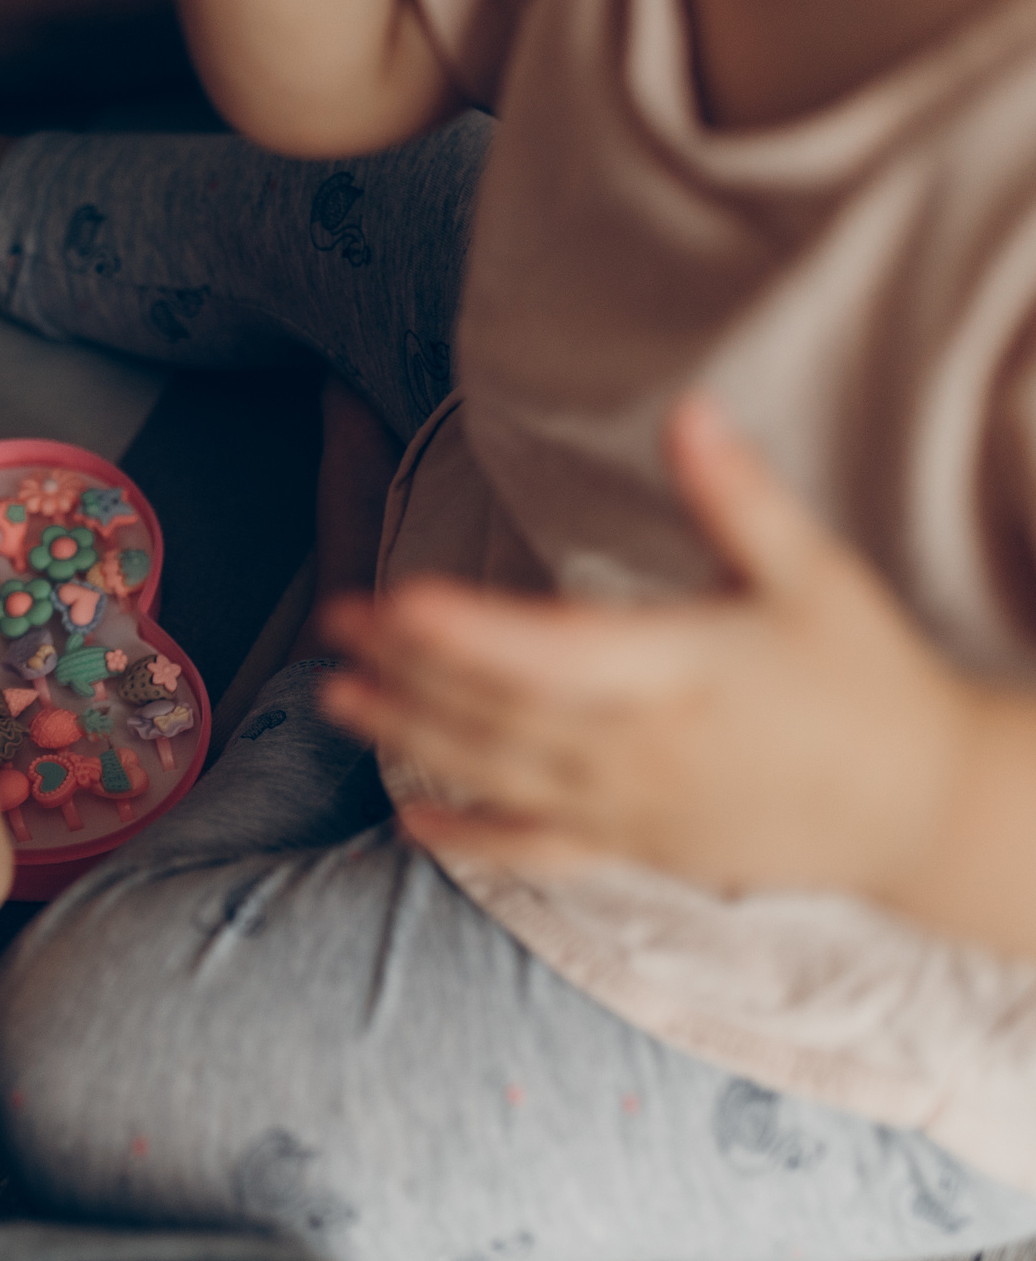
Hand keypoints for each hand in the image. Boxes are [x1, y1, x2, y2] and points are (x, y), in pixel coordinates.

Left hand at [320, 395, 975, 903]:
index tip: (394, 598)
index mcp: (678, 672)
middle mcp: (639, 749)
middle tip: (333, 626)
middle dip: (407, 666)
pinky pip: (537, 849)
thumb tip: (688, 410)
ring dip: (412, 734)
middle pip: (498, 706)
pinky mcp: (636, 848)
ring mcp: (630, 807)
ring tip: (336, 699)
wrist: (926, 807)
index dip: (466, 628)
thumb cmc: (868, 678)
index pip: (550, 650)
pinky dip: (470, 837)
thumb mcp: (812, 574)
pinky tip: (410, 820)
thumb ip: (737, 495)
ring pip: (499, 771)